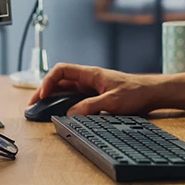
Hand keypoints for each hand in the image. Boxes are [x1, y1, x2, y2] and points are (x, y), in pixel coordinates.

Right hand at [29, 63, 161, 115]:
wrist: (152, 93)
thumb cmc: (136, 92)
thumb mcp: (113, 102)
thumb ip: (91, 107)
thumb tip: (70, 113)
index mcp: (91, 74)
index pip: (62, 71)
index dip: (48, 81)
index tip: (42, 95)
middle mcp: (89, 79)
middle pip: (60, 81)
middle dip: (44, 91)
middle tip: (32, 105)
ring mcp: (92, 87)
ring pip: (66, 90)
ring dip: (52, 98)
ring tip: (40, 110)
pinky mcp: (96, 96)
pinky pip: (75, 98)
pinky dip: (64, 104)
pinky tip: (59, 112)